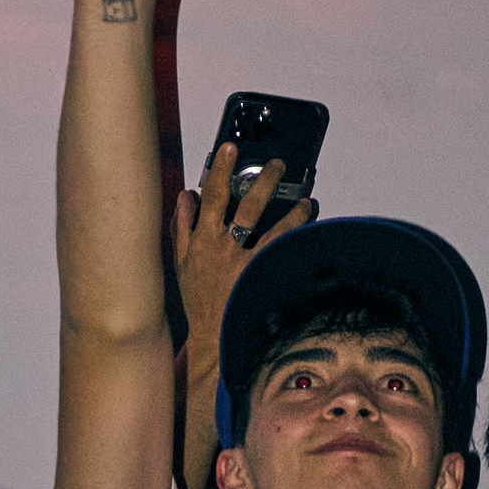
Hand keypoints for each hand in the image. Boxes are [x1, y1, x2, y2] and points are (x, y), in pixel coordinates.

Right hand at [174, 143, 316, 355]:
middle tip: (277, 163)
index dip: (218, 171)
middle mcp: (221, 249)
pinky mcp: (260, 277)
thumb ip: (182, 226)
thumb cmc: (198, 301)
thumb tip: (186, 195)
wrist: (212, 339)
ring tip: (304, 189)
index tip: (228, 149)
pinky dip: (296, 228)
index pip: (209, 198)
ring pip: (270, 226)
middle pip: (243, 206)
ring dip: (288, 204)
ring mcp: (243, 264)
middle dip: (261, 180)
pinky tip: (308, 215)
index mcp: (199, 242)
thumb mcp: (180, 262)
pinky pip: (282, 247)